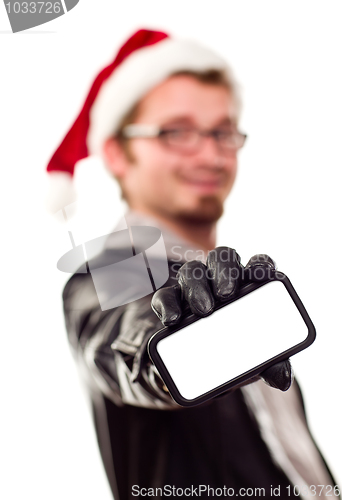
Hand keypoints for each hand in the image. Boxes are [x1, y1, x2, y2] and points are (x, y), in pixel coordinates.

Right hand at [151, 246, 292, 391]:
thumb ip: (270, 363)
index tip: (262, 275)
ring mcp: (193, 288)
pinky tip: (172, 320)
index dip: (260, 265)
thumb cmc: (235, 350)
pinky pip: (165, 295)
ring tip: (203, 310)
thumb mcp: (254, 358)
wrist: (198, 364)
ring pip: (192, 270)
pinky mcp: (170, 301)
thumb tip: (283, 379)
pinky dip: (167, 304)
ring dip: (196, 286)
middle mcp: (221, 279)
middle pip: (222, 258)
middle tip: (227, 293)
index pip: (257, 265)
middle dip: (224, 271)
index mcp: (249, 286)